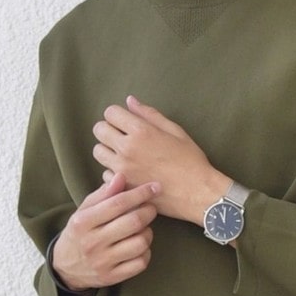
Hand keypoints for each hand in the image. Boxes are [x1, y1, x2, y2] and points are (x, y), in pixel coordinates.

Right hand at [51, 170, 158, 290]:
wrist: (65, 268)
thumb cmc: (80, 233)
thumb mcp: (84, 210)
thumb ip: (103, 194)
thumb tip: (121, 176)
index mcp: (84, 222)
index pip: (117, 203)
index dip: (140, 193)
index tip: (154, 187)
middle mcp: (92, 242)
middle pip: (132, 222)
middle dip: (148, 211)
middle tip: (150, 208)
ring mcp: (102, 262)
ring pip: (140, 243)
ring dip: (148, 233)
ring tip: (143, 229)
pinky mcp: (112, 277)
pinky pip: (140, 263)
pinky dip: (146, 252)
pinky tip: (140, 247)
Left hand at [93, 95, 229, 226]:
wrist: (197, 194)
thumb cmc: (191, 161)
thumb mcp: (174, 131)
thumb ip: (149, 115)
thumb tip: (130, 101)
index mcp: (140, 131)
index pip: (110, 113)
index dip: (117, 115)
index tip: (125, 122)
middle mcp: (127, 148)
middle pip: (99, 130)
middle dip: (108, 130)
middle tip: (121, 137)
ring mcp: (123, 170)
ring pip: (98, 152)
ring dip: (108, 151)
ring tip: (123, 156)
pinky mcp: (124, 188)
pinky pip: (105, 175)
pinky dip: (113, 173)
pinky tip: (128, 174)